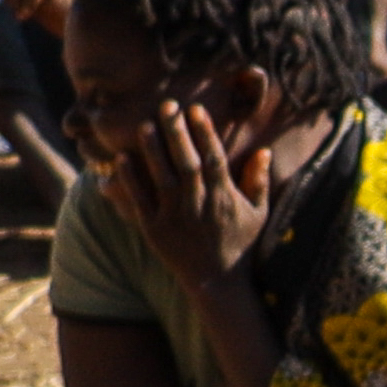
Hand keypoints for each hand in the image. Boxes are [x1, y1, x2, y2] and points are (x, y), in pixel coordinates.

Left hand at [116, 87, 289, 275]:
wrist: (217, 281)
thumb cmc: (240, 245)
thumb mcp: (258, 213)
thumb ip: (258, 181)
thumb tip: (264, 151)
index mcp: (224, 196)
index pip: (214, 157)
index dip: (204, 132)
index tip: (195, 109)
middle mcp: (198, 203)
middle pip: (186, 160)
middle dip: (176, 131)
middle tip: (167, 105)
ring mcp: (175, 215)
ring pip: (162, 175)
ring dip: (153, 149)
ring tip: (145, 124)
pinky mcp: (154, 228)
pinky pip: (140, 199)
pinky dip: (130, 178)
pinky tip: (122, 158)